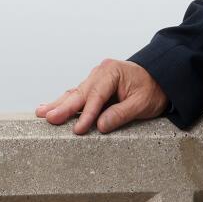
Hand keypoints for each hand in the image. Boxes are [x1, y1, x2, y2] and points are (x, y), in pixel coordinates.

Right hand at [35, 58, 168, 134]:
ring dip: (59, 104)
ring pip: (75, 93)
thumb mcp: (142, 104)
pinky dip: (65, 102)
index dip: (87, 114)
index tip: (79, 129)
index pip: (97, 95)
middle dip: (64, 107)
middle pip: (80, 93)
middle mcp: (101, 72)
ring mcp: (96, 78)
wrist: (161, 78)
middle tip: (49, 118)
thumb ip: (121, 114)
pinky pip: (78, 95)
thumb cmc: (153, 90)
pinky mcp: (94, 86)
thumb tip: (101, 125)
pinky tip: (50, 107)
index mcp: (112, 72)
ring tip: (41, 113)